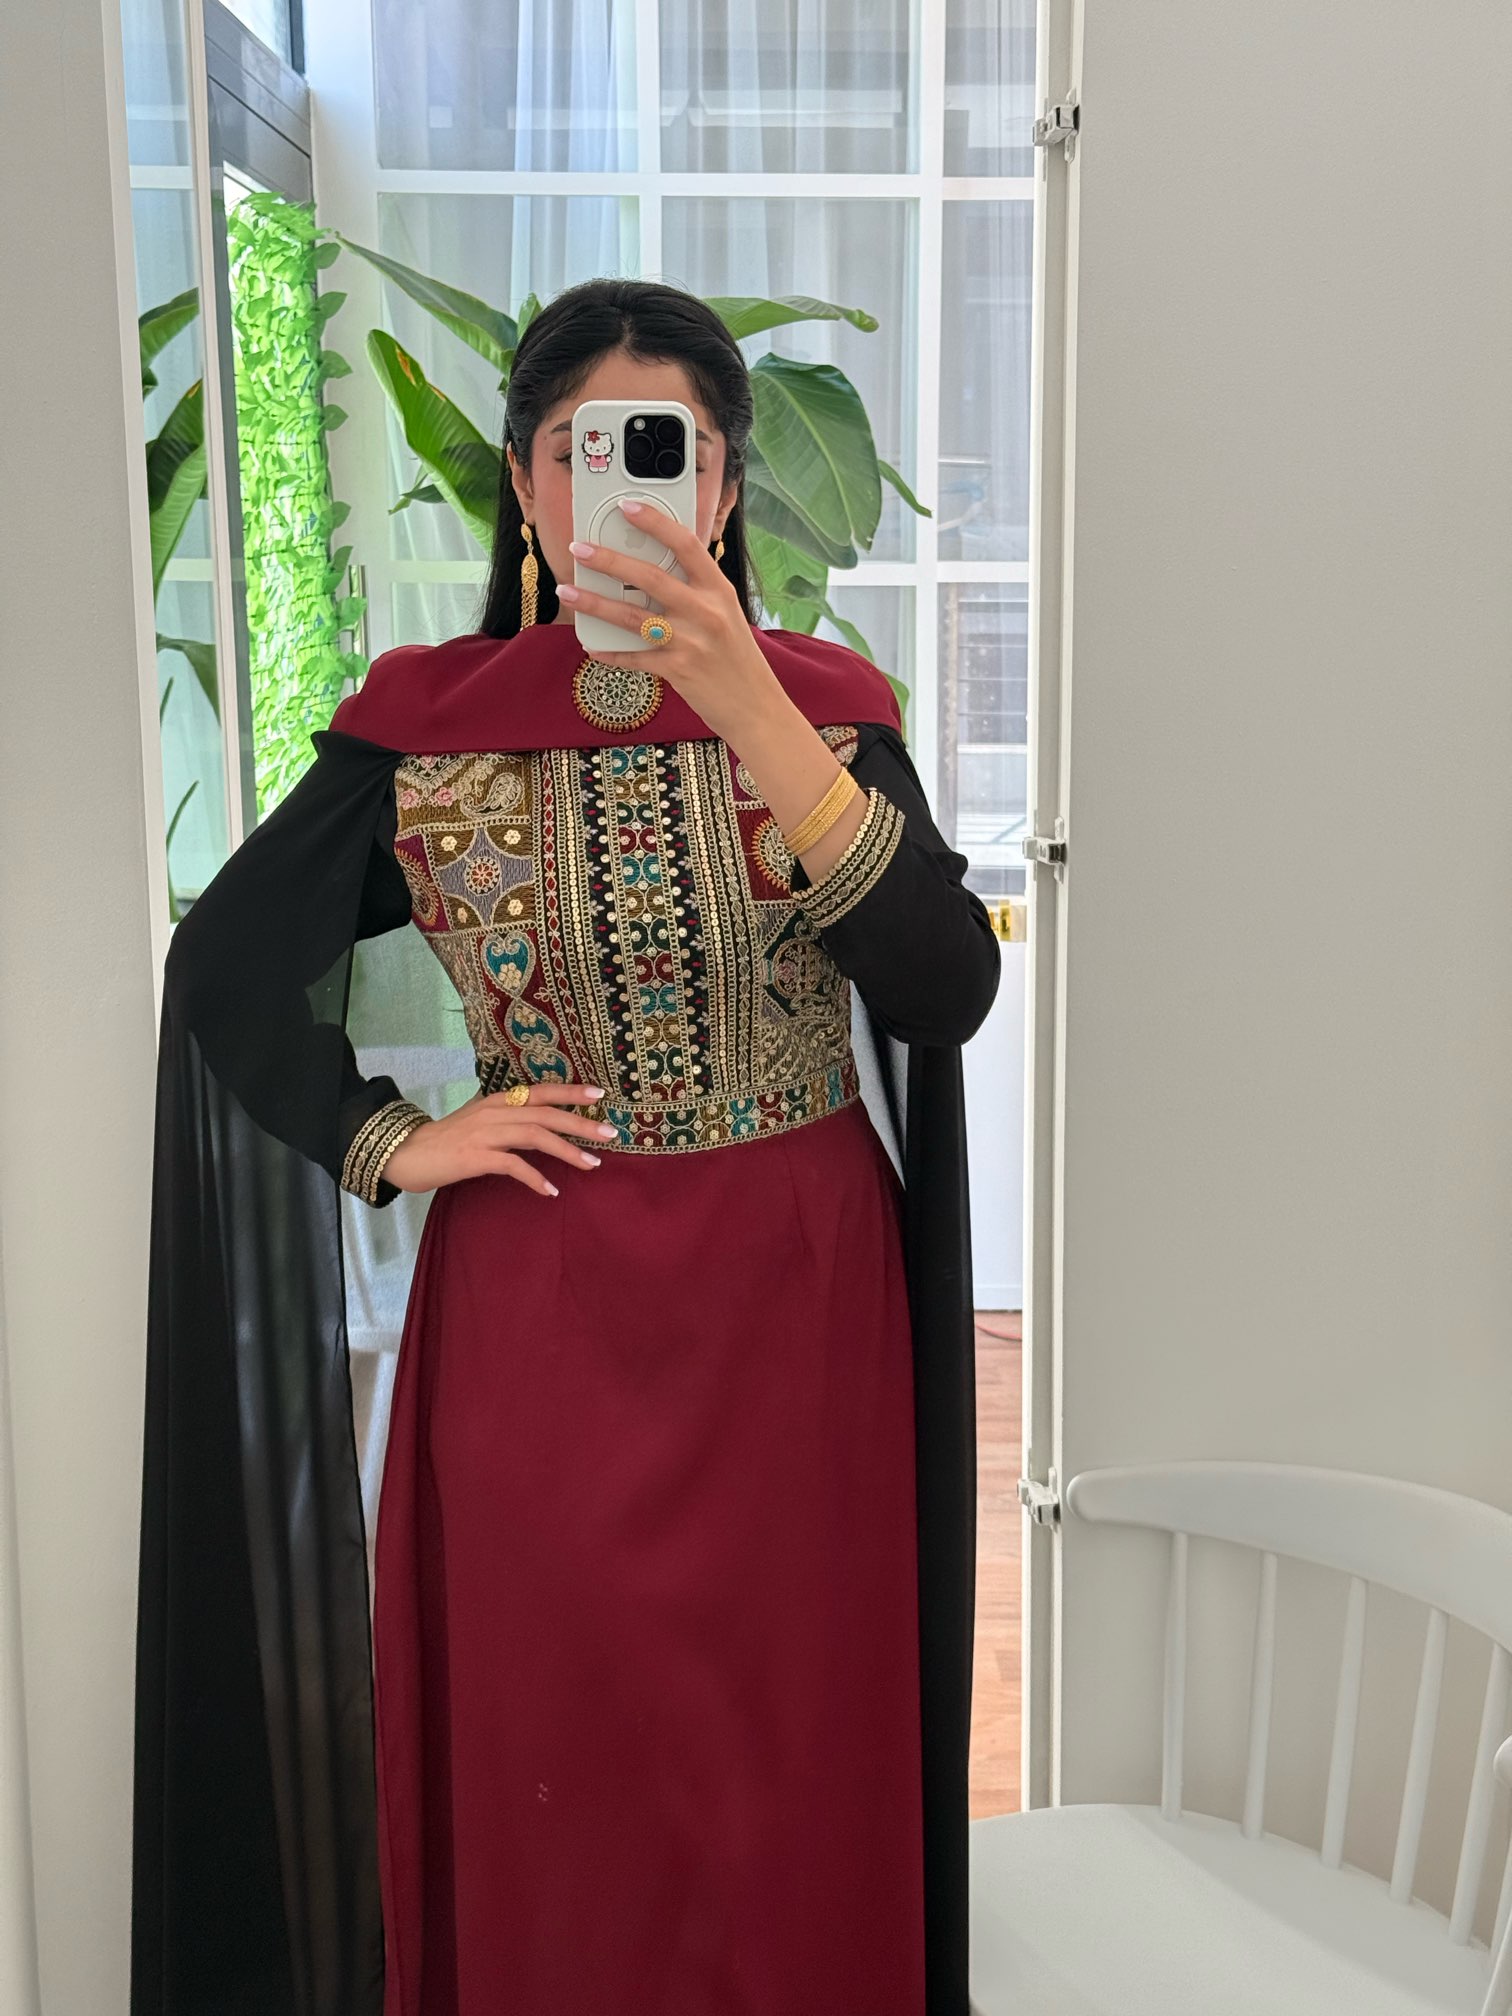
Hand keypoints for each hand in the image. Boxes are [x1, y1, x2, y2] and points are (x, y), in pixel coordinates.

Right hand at [382, 1083, 617, 1198]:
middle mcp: (495, 1111)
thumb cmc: (447, 1140)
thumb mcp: (480, 1120)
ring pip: (535, 1136)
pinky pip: (513, 1165)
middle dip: (581, 1124)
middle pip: (545, 1113)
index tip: (600, 1094)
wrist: (407, 1153)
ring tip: (591, 1164)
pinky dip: (535, 1178)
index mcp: (498, 1100)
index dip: (570, 1091)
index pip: (540, 1091)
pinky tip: (551, 1191)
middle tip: (610, 1135)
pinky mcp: (475, 1157)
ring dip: (567, 1151)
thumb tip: (543, 1127)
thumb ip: (509, 1120)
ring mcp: (484, 1133)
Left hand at [555, 501, 784, 744]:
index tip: (627, 506)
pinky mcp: (678, 669)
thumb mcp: (727, 615)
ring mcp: (691, 641)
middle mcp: (706, 612)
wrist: (756, 707)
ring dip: (594, 603)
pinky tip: (591, 646)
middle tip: (579, 548)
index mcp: (720, 590)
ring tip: (568, 591)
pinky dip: (610, 652)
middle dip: (608, 560)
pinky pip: (634, 657)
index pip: (686, 544)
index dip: (655, 522)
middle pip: (650, 576)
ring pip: (632, 616)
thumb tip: (653, 571)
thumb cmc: (737, 660)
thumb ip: (697, 592)